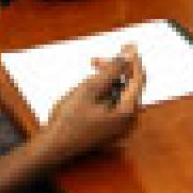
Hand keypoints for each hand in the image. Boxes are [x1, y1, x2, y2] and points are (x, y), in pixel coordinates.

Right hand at [37, 44, 144, 165]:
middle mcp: (129, 120)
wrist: (55, 148)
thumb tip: (127, 56)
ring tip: (90, 70)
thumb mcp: (89, 89)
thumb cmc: (69, 121)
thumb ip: (110, 71)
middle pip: (130, 86)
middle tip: (96, 60)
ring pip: (121, 94)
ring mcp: (122, 126)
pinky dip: (106, 92)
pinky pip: (116, 103)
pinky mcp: (113, 127)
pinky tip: (92, 85)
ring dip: (108, 80)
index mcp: (127, 112)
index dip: (133, 60)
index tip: (129, 44)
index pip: (138, 79)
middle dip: (115, 69)